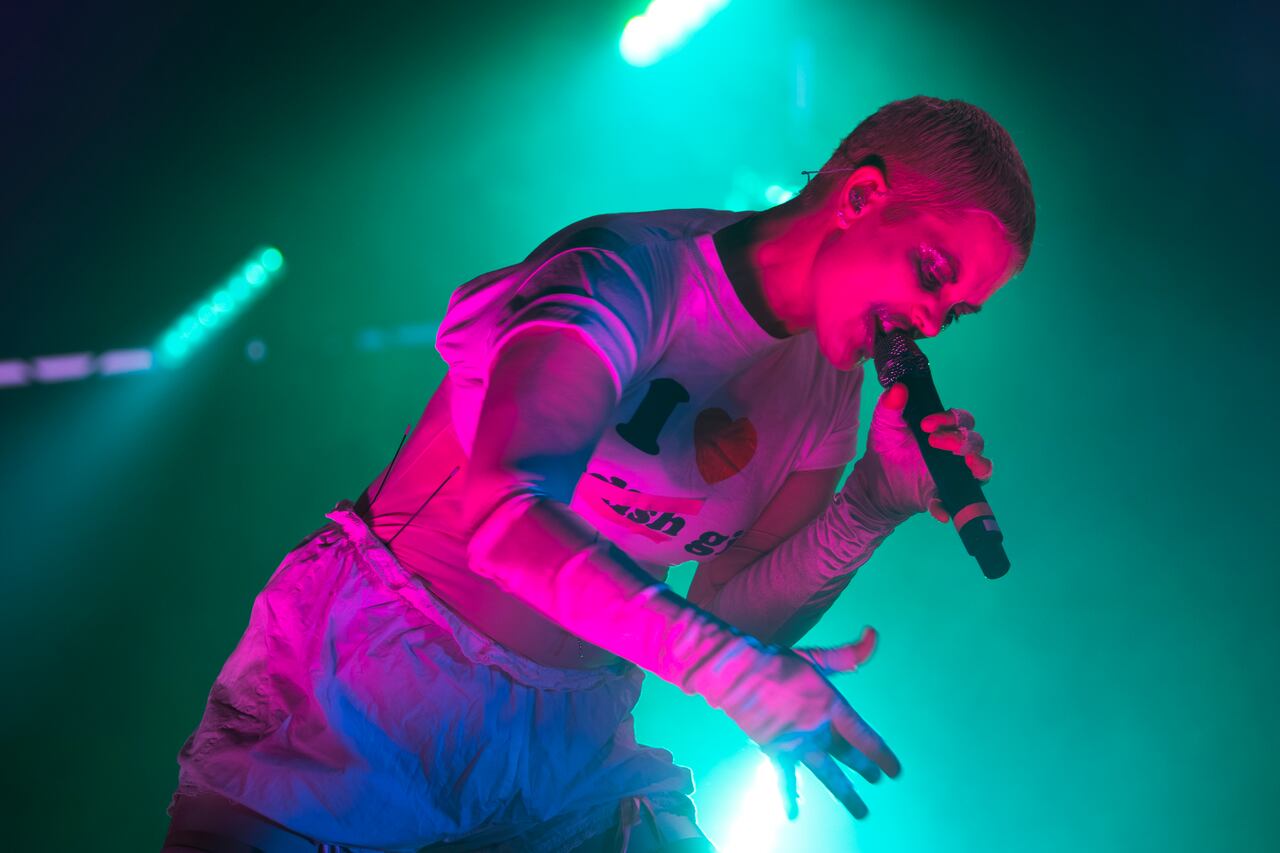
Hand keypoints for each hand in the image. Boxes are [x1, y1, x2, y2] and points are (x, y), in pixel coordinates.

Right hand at [714, 627, 899, 821]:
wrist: (738, 673)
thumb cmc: (778, 662)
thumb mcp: (817, 657)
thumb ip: (848, 654)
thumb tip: (874, 634)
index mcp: (832, 706)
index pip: (865, 736)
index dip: (882, 755)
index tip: (894, 771)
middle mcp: (819, 730)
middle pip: (850, 756)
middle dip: (866, 769)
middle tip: (876, 780)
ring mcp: (798, 744)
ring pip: (828, 775)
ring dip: (846, 794)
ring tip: (862, 813)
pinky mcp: (776, 751)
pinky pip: (785, 779)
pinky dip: (789, 796)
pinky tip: (793, 815)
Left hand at [854, 382, 993, 522]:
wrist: (873, 482)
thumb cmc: (886, 447)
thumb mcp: (885, 425)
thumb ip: (891, 406)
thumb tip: (898, 387)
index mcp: (945, 430)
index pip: (961, 419)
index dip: (949, 418)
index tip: (926, 424)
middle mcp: (956, 451)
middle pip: (975, 441)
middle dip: (961, 440)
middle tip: (934, 442)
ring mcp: (955, 475)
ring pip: (983, 469)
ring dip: (979, 466)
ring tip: (967, 464)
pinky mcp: (945, 497)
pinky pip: (957, 504)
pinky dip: (949, 507)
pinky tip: (938, 508)